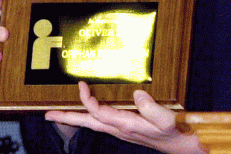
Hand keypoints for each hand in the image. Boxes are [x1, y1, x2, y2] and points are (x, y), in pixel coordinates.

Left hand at [44, 83, 206, 153]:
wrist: (183, 145)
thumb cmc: (175, 132)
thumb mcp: (166, 120)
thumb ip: (152, 108)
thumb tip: (136, 93)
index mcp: (125, 125)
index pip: (98, 113)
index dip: (86, 100)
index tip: (82, 85)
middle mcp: (119, 129)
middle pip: (86, 123)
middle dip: (66, 118)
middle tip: (46, 115)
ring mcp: (120, 129)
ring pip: (92, 123)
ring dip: (74, 117)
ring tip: (58, 114)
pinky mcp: (125, 127)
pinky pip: (101, 121)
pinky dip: (89, 115)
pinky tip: (87, 111)